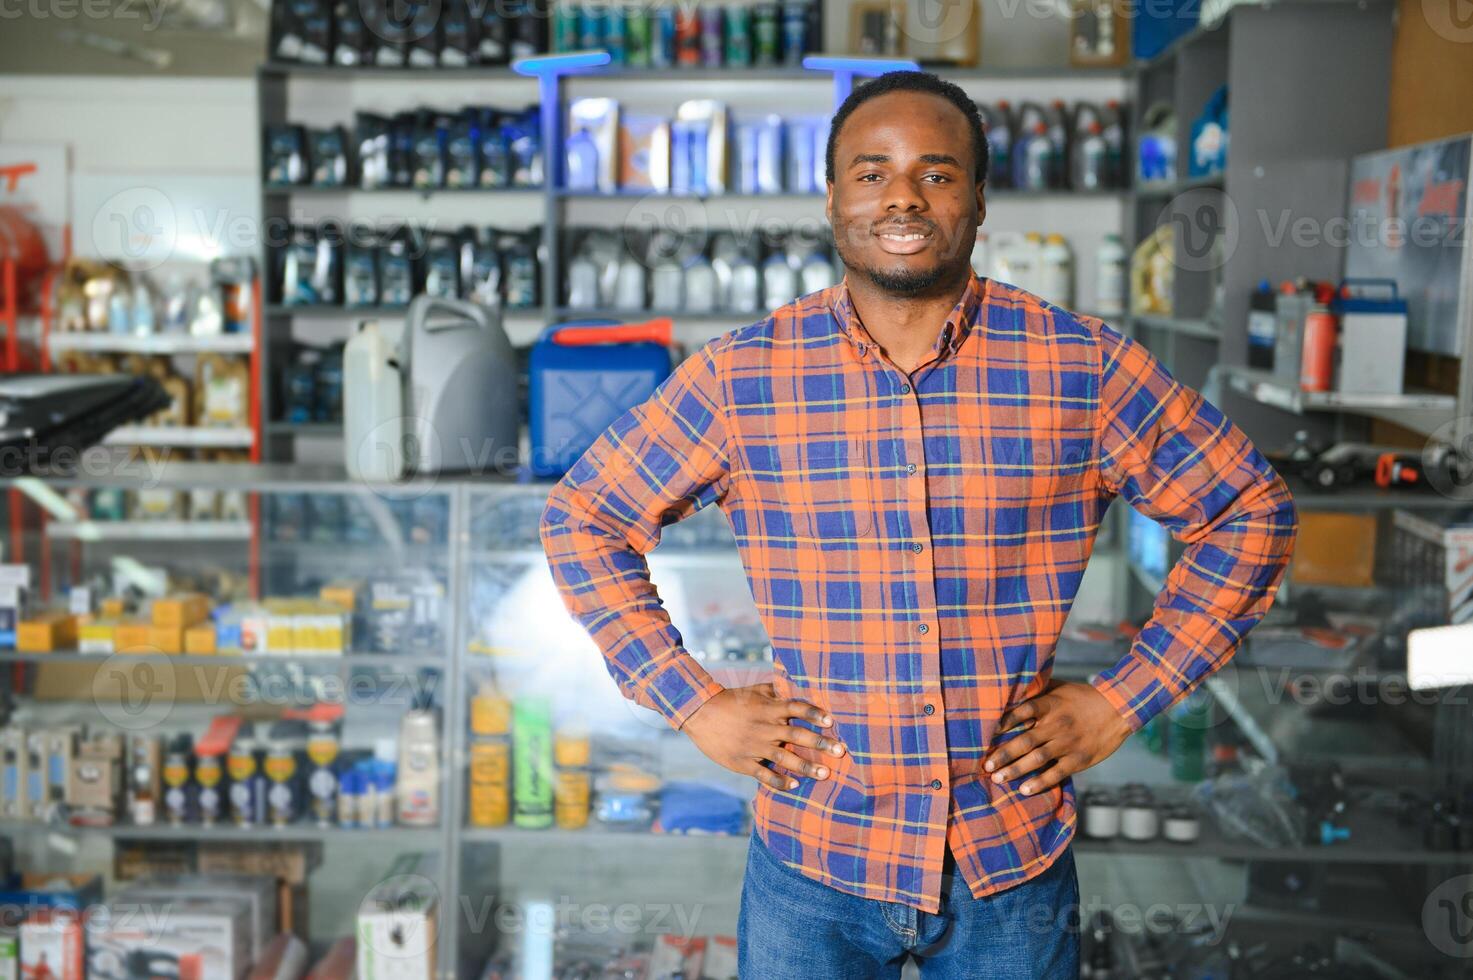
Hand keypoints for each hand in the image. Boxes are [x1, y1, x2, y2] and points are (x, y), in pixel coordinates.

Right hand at [681, 682, 846, 790]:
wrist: (700, 714)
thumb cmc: (731, 700)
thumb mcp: (754, 690)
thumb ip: (776, 689)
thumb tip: (795, 682)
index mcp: (768, 709)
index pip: (796, 709)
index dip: (814, 714)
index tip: (831, 721)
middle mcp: (765, 728)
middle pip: (797, 735)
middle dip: (820, 743)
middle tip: (841, 750)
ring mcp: (754, 746)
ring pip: (784, 758)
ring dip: (806, 766)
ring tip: (825, 774)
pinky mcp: (743, 762)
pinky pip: (764, 774)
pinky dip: (779, 780)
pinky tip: (794, 785)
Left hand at [982, 680, 1131, 795]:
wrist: (1119, 709)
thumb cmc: (1083, 697)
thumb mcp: (1061, 688)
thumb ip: (1038, 691)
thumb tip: (1012, 689)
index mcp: (1051, 705)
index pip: (1022, 711)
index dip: (1003, 722)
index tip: (986, 733)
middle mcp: (1057, 725)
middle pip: (1025, 741)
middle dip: (1003, 755)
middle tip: (986, 766)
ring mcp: (1068, 744)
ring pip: (1037, 759)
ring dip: (1016, 771)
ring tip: (997, 779)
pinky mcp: (1079, 759)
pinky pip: (1056, 773)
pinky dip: (1040, 783)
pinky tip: (1024, 790)